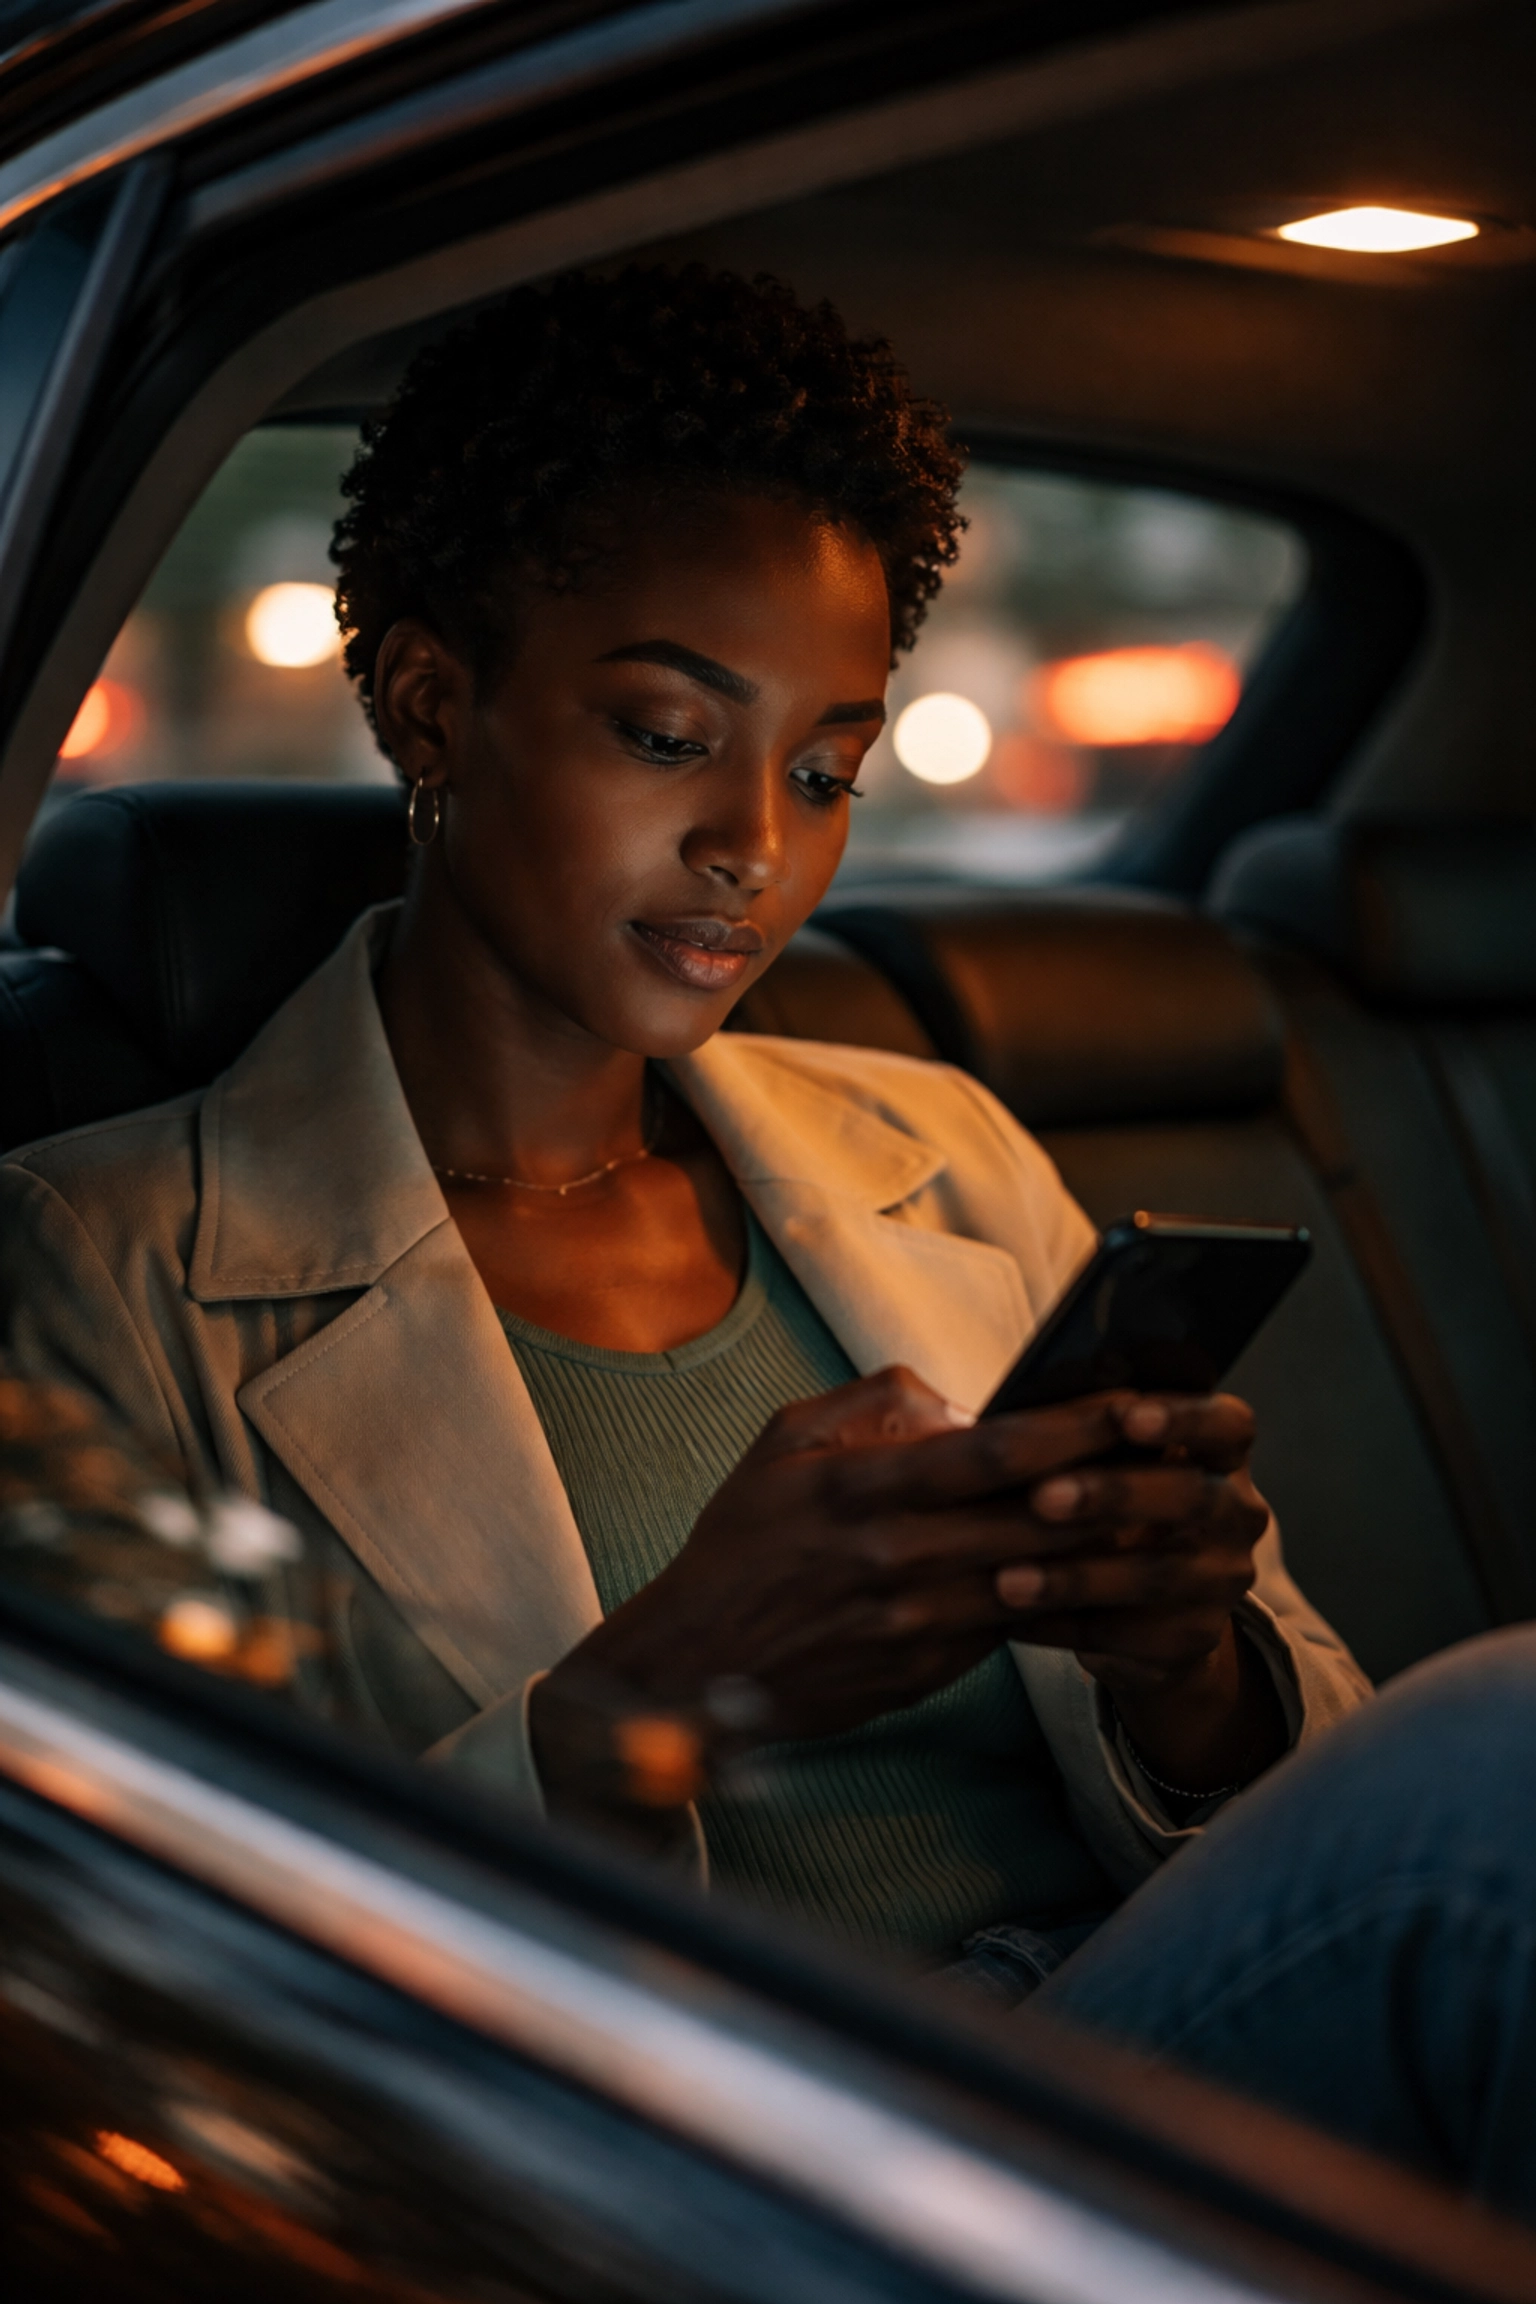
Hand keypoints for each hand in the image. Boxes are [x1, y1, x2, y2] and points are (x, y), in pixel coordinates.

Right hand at [531, 1367, 1183, 1831]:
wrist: (696, 1668)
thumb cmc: (741, 1542)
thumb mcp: (783, 1445)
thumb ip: (872, 1405)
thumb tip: (958, 1404)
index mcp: (863, 1490)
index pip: (995, 1454)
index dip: (1075, 1428)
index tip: (1135, 1403)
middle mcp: (896, 1558)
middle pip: (1038, 1519)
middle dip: (1118, 1487)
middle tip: (1184, 1454)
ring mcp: (915, 1625)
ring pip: (1039, 1581)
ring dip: (1108, 1551)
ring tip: (1170, 1515)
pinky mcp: (926, 1673)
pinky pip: (1011, 1631)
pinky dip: (1062, 1603)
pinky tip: (1107, 1576)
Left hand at [997, 1393, 1284, 1794]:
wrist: (1144, 1611)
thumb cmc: (1109, 1504)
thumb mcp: (1109, 1464)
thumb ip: (1084, 1437)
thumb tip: (1006, 1419)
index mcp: (1222, 1452)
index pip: (1227, 1423)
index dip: (1183, 1416)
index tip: (1125, 1414)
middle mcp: (1237, 1513)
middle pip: (1190, 1496)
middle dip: (1113, 1495)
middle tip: (1043, 1498)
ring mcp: (1223, 1580)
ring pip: (1155, 1575)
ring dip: (1075, 1577)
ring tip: (1007, 1580)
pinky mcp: (1194, 1638)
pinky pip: (1126, 1634)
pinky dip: (1062, 1624)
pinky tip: (1010, 1619)